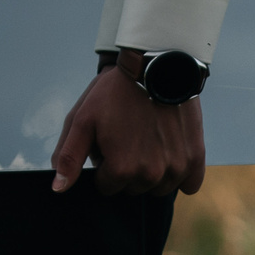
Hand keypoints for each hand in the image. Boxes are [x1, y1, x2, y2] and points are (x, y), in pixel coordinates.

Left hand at [50, 51, 204, 197]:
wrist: (155, 65)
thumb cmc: (114, 92)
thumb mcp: (82, 119)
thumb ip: (68, 157)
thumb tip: (59, 189)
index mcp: (121, 170)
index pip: (106, 186)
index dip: (105, 162)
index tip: (110, 139)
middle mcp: (150, 175)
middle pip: (132, 188)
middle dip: (127, 167)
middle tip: (128, 134)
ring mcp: (176, 168)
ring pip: (158, 187)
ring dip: (152, 171)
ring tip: (149, 138)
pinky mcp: (196, 159)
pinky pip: (189, 185)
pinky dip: (180, 174)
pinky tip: (171, 151)